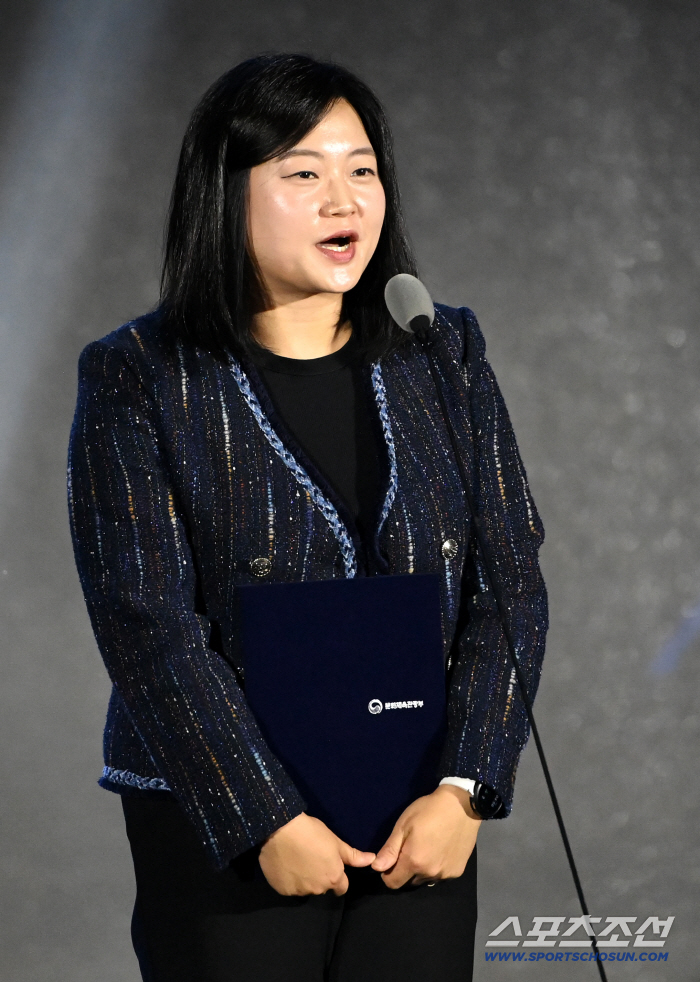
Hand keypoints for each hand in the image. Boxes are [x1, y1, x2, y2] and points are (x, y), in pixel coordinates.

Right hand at [258, 812, 375, 895]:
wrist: (281, 829)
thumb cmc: (312, 832)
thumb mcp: (335, 842)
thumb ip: (353, 856)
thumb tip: (372, 860)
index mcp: (333, 878)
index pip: (342, 887)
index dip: (338, 877)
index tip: (330, 867)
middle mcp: (317, 889)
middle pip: (322, 887)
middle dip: (320, 877)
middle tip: (312, 858)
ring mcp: (299, 891)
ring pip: (305, 887)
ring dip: (304, 878)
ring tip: (298, 859)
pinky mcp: (282, 890)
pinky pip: (289, 887)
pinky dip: (289, 879)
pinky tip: (286, 864)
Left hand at [371, 784, 481, 888]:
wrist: (462, 805)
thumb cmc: (429, 810)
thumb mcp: (404, 825)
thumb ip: (390, 849)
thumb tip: (377, 868)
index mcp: (414, 862)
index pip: (393, 883)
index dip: (388, 873)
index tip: (392, 859)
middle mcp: (430, 874)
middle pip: (409, 882)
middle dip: (405, 870)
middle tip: (411, 848)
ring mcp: (445, 874)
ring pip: (425, 880)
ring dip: (422, 870)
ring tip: (427, 848)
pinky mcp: (457, 872)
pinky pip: (440, 876)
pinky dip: (436, 868)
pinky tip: (440, 850)